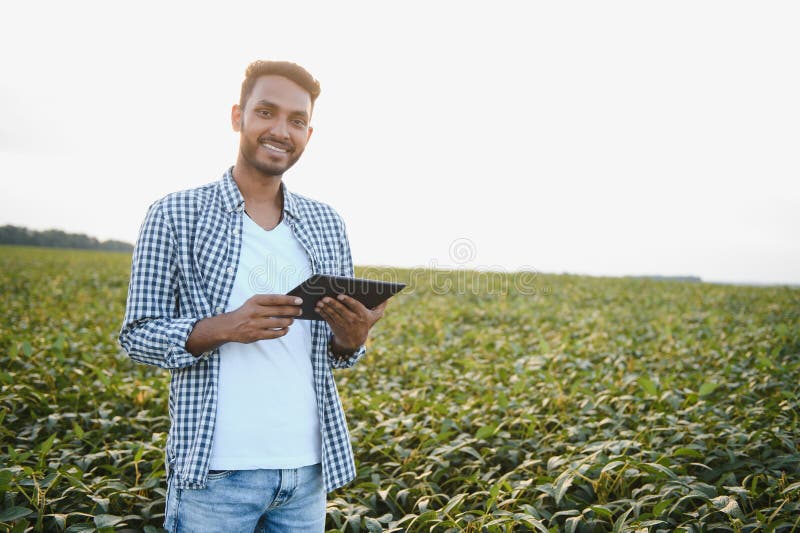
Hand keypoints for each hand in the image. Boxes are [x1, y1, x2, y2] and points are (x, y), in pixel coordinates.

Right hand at [186, 294, 302, 354]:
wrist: (229, 326)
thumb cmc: (245, 312)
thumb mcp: (253, 302)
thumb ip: (268, 302)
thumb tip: (288, 302)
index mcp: (255, 301)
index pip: (275, 299)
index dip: (289, 299)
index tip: (299, 300)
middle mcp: (255, 311)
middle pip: (279, 311)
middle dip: (292, 311)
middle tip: (299, 311)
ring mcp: (256, 324)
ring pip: (279, 323)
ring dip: (289, 321)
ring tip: (292, 320)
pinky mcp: (256, 335)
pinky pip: (274, 334)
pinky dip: (283, 331)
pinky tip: (286, 329)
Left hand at [316, 295, 386, 353]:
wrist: (355, 341)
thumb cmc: (365, 323)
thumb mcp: (375, 317)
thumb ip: (381, 306)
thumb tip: (387, 296)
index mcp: (363, 315)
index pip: (355, 306)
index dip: (347, 301)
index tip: (340, 295)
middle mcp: (353, 320)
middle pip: (341, 310)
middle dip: (332, 304)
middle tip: (325, 297)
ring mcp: (343, 324)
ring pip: (333, 314)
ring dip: (325, 308)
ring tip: (319, 301)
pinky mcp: (335, 327)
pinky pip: (327, 319)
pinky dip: (322, 313)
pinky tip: (317, 307)